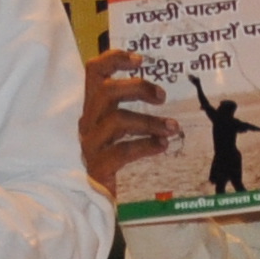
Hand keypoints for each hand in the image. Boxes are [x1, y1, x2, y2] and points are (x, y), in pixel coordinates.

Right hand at [78, 48, 173, 194]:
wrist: (95, 199)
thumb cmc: (114, 159)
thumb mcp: (121, 129)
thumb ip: (133, 112)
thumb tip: (166, 94)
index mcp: (93, 108)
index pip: (94, 72)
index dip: (114, 59)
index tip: (140, 60)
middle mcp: (87, 123)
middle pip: (105, 92)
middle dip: (137, 88)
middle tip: (162, 96)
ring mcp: (91, 145)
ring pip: (116, 121)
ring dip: (149, 121)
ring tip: (171, 127)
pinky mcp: (98, 166)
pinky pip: (122, 151)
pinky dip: (146, 146)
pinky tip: (161, 146)